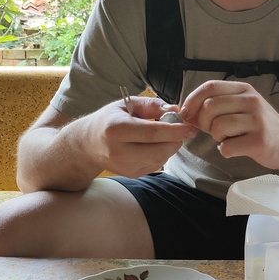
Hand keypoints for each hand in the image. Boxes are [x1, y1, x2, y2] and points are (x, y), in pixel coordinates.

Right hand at [81, 96, 196, 177]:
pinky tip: (156, 145)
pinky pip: (155, 165)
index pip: (151, 133)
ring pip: (160, 160)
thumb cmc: (110, 120)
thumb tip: (175, 110)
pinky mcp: (130, 174)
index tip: (190, 126)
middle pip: (158, 151)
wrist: (88, 144)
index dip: (174, 130)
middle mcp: (118, 151)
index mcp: (115, 129)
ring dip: (171, 147)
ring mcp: (124, 166)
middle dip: (176, 141)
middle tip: (183, 130)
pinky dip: (162, 154)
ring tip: (167, 135)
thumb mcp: (127, 104)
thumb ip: (152, 105)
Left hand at [179, 80, 278, 166]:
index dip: (192, 100)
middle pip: (210, 107)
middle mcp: (251, 101)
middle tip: (212, 131)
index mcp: (244, 89)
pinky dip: (226, 151)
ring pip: (217, 126)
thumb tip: (186, 113)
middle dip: (203, 122)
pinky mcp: (259, 141)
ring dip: (216, 137)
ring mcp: (257, 120)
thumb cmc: (260, 126)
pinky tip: (236, 148)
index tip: (187, 114)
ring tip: (228, 138)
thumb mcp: (241, 108)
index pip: (210, 86)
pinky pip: (227, 147)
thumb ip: (216, 106)